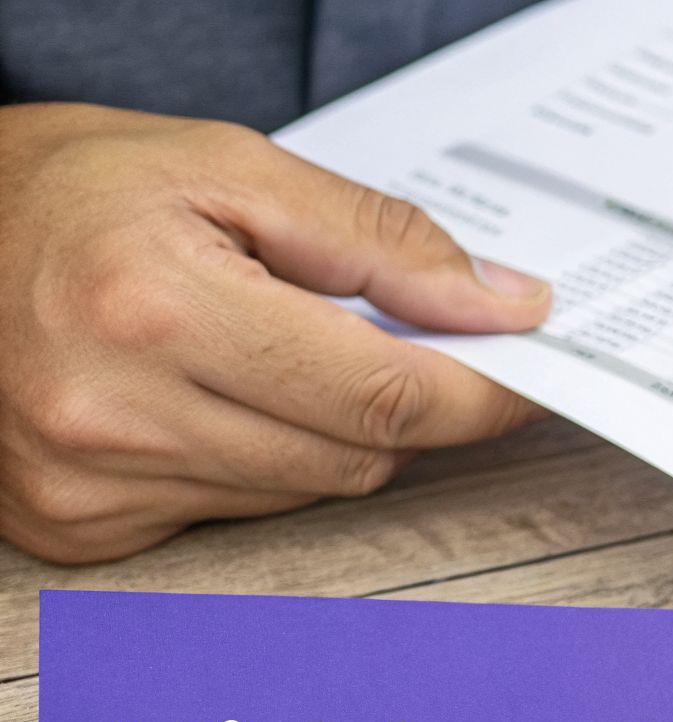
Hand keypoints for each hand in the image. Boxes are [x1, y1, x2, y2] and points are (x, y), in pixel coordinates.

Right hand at [0, 104, 552, 562]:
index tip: (532, 373)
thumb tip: (500, 304)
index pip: (381, 394)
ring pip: (306, 490)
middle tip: (408, 340)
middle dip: (409, 403)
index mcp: (157, 310)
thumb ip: (378, 242)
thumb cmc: (66, 188)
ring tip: (275, 350)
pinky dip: (259, 459)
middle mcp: (114, 415)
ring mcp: (88, 486)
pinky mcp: (77, 528)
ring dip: (330, 430)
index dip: (480, 391)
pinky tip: (210, 397)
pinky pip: (237, 512)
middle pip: (357, 455)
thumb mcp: (229, 168)